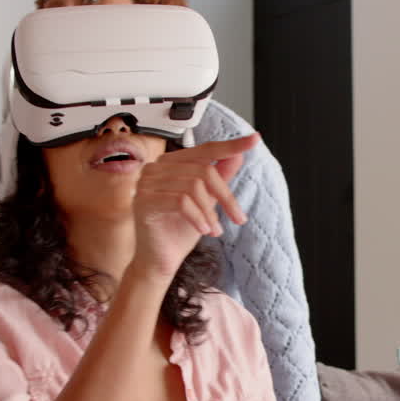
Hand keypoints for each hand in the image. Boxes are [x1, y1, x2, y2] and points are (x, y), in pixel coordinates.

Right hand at [127, 134, 256, 282]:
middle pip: (203, 170)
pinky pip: (181, 202)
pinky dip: (198, 217)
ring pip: (193, 187)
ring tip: (215, 229)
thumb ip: (219, 177)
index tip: (254, 140)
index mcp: (171, 163)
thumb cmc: (180, 231)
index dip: (231, 146)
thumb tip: (238, 154)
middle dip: (226, 196)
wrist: (160, 260)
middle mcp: (156, 168)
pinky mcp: (144, 201)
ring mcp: (147, 183)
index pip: (206, 149)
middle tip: (239, 218)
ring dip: (210, 212)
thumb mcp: (207, 202)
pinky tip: (204, 230)